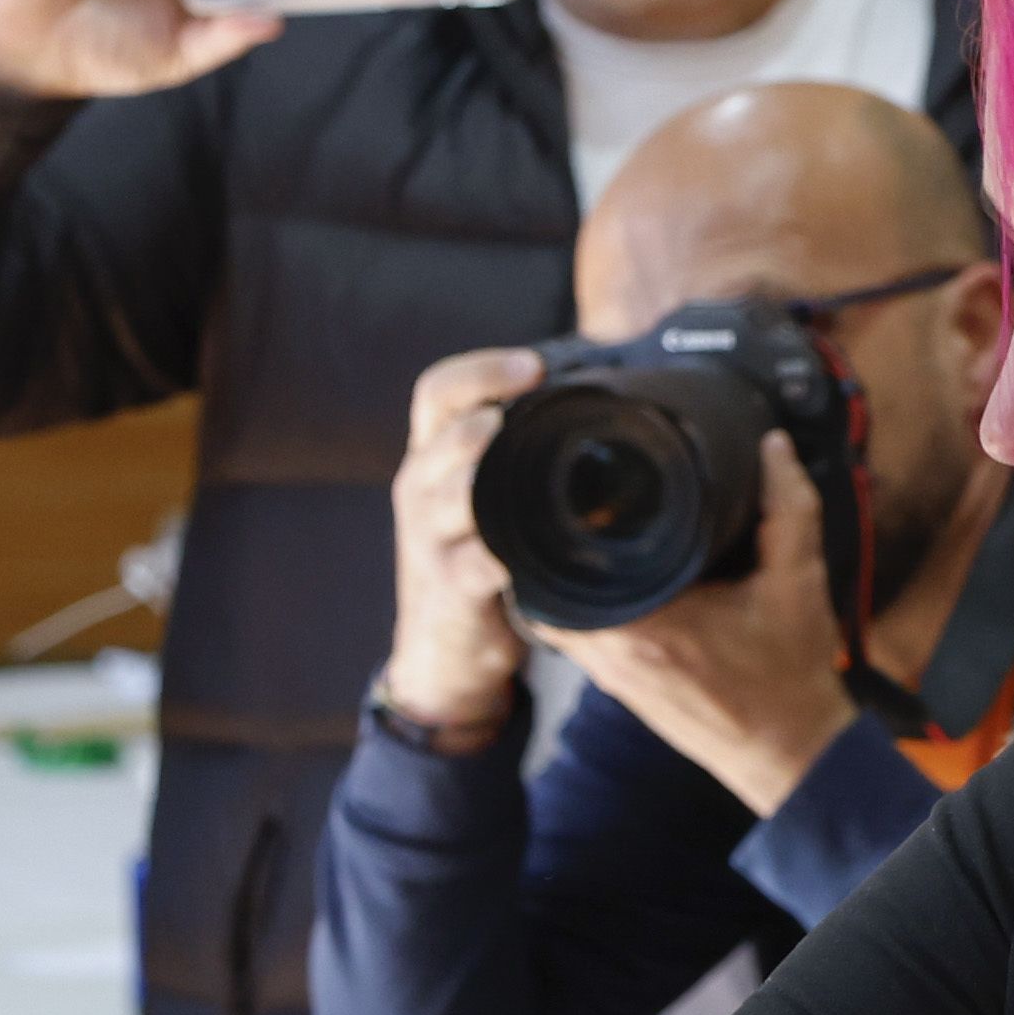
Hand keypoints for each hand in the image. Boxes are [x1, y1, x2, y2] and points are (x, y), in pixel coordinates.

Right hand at [376, 350, 543, 747]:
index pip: (438, 391)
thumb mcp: (483, 497)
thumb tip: (593, 399)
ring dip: (475, 471)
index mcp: (432, 457)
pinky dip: (490, 555)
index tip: (534, 365)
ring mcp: (428, 540)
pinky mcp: (447, 588)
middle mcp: (420, 488)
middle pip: (440, 430)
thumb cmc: (474, 557)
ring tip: (504, 452)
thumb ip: (514, 454)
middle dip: (479, 410)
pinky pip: (468, 564)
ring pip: (446, 493)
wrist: (444, 649)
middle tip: (521, 403)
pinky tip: (515, 550)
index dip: (481, 370)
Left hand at [551, 440, 858, 817]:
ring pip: (557, 612)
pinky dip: (583, 604)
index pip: (561, 568)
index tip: (562, 486)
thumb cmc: (791, 676)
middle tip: (563, 496)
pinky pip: (578, 634)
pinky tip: (603, 575)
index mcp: (646, 625)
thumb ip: (788, 507)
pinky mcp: (617, 685)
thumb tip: (772, 447)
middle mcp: (612, 653)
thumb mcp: (799, 582)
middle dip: (551, 541)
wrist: (790, 750)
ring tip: (576, 526)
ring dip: (564, 574)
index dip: (552, 523)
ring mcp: (609, 674)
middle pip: (547, 585)